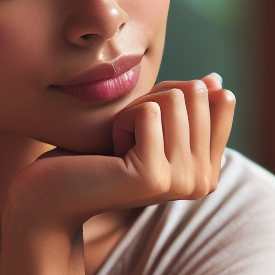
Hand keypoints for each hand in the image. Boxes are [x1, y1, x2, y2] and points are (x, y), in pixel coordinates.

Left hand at [4, 74, 234, 234]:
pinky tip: (109, 154)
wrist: (53, 194)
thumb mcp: (150, 124)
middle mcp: (205, 180)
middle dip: (154, 102)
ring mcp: (183, 182)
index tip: (147, 127)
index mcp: (210, 169)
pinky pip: (147, 112)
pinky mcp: (155, 177)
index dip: (175, 97)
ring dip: (135, 112)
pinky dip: (121, 121)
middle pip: (196, 94)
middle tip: (128, 138)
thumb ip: (187, 105)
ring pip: (173, 99)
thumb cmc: (98, 155)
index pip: (220, 99)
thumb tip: (219, 81)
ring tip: (118, 147)